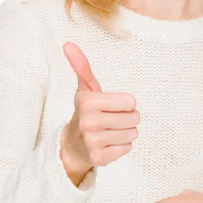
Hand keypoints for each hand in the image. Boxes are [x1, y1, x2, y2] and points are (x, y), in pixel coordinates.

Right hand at [61, 42, 139, 169]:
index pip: (131, 102)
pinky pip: (127, 148)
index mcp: (88, 102)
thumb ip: (81, 66)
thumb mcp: (85, 88)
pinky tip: (108, 143)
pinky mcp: (99, 159)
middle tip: (111, 119)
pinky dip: (121, 146)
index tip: (111, 106)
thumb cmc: (85, 111)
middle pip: (134, 118)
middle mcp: (89, 122)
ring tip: (110, 131)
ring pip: (132, 134)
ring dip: (125, 132)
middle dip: (127, 118)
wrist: (72, 144)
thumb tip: (68, 43)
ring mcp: (93, 142)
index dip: (125, 104)